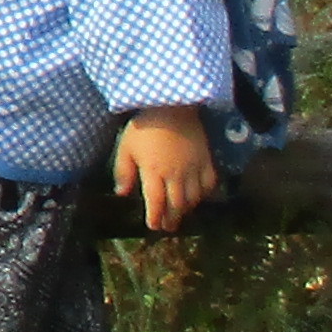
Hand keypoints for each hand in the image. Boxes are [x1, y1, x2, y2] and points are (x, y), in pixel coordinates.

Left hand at [111, 107, 215, 233]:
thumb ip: (123, 171)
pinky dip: (205, 194)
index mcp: (154, 172)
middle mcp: (176, 175)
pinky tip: (199, 196)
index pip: (156, 202)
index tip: (153, 225)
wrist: (173, 105)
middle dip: (171, 219)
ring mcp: (194, 168)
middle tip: (167, 226)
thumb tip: (121, 193)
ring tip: (180, 214)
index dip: (155, 217)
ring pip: (193, 198)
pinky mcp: (206, 159)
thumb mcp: (126, 146)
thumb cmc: (145, 126)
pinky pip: (209, 183)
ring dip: (186, 209)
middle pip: (176, 205)